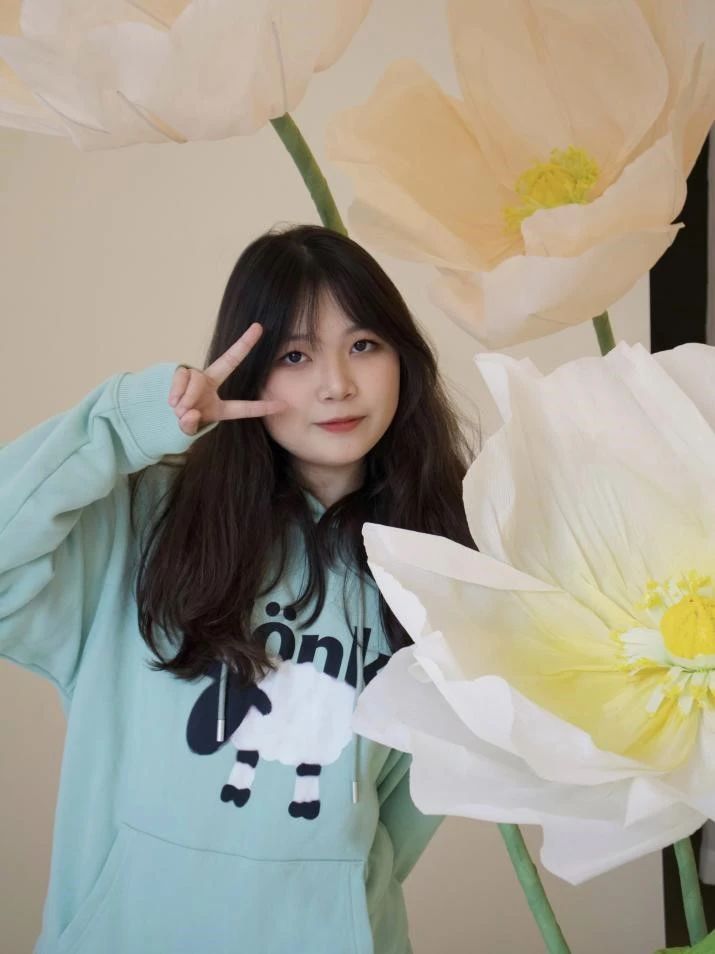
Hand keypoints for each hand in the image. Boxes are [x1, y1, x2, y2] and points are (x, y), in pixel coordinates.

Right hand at [168, 322, 287, 434]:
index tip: (283, 405)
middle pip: (230, 361)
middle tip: (258, 327)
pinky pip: (182, 378)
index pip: (243, 408)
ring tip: (179, 409)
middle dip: (244, 344)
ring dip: (187, 398)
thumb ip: (189, 425)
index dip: (262, 408)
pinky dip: (177, 392)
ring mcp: (197, 377)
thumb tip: (188, 411)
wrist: (159, 415)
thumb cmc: (180, 423)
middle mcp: (211, 385)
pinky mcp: (182, 372)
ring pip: (197, 382)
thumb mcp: (188, 430)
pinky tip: (172, 401)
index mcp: (220, 406)